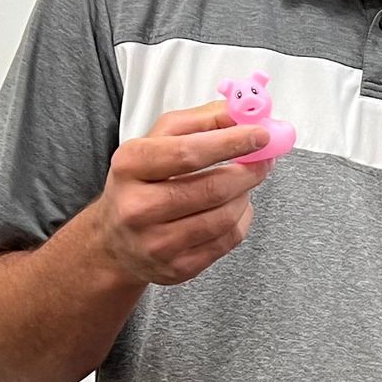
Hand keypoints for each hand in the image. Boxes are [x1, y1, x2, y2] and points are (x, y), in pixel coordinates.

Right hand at [88, 101, 273, 286]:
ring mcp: (157, 242)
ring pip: (225, 217)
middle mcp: (137, 207)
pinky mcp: (177, 268)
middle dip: (249, 171)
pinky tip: (233, 207)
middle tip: (265, 159)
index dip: (231, 143)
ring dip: (245, 195)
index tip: (261, 134)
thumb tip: (243, 114)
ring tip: (243, 183)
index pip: (189, 153)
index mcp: (130, 165)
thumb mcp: (158, 141)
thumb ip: (200, 121)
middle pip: (212, 188)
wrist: (115, 239)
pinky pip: (227, 240)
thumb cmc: (141, 182)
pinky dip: (240, 219)